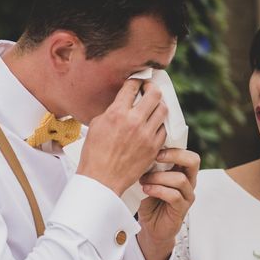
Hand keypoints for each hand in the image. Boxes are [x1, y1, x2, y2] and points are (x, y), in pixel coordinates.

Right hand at [76, 79, 166, 195]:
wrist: (102, 179)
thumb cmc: (95, 154)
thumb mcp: (96, 124)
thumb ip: (112, 110)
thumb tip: (122, 103)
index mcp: (117, 113)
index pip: (132, 86)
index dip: (136, 81)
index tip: (137, 82)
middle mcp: (134, 121)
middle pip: (154, 94)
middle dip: (152, 88)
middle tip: (148, 90)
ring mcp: (146, 135)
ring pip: (163, 110)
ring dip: (158, 105)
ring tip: (153, 107)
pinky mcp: (154, 148)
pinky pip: (164, 129)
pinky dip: (159, 125)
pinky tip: (153, 126)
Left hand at [136, 148, 198, 259]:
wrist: (150, 226)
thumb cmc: (148, 198)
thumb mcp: (148, 177)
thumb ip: (149, 165)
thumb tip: (138, 148)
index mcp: (181, 170)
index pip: (187, 151)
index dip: (173, 146)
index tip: (154, 146)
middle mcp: (189, 180)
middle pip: (193, 160)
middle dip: (174, 155)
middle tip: (156, 157)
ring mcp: (187, 195)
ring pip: (181, 179)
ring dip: (159, 177)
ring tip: (144, 180)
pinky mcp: (182, 208)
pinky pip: (174, 195)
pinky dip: (158, 190)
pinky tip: (146, 190)